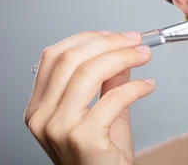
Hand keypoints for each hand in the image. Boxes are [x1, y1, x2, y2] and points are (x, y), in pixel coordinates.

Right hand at [24, 30, 153, 163]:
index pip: (54, 56)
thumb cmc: (100, 156)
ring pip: (89, 73)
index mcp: (39, 106)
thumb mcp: (101, 110)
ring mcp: (59, 127)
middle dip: (109, 43)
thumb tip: (121, 49)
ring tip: (143, 56)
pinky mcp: (83, 138)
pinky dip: (136, 87)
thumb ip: (108, 80)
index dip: (87, 39)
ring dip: (123, 57)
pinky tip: (148, 86)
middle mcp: (42, 116)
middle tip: (135, 41)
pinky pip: (113, 98)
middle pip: (71, 59)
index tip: (114, 35)